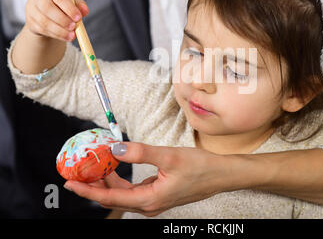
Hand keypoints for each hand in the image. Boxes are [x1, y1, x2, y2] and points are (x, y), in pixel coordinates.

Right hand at [25, 0, 88, 41]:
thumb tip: (85, 11)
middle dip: (62, 19)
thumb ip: (79, 5)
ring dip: (60, 30)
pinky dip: (56, 35)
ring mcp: (31, 8)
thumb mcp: (72, 2)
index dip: (69, 7)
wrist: (47, 15)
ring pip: (44, 21)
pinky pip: (43, 30)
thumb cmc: (62, 5)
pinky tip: (65, 37)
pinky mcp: (30, 21)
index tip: (78, 17)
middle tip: (74, 27)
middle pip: (47, 7)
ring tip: (72, 35)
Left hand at [63, 142, 244, 216]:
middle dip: (93, 186)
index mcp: (150, 199)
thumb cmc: (200, 167)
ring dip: (107, 182)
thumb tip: (115, 150)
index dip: (88, 190)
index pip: (111, 198)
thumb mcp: (169, 156)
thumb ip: (141, 152)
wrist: (221, 175)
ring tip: (94, 166)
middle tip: (77, 171)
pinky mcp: (158, 193)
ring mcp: (154, 200)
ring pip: (123, 194)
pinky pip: (132, 190)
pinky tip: (116, 169)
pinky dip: (120, 181)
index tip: (70, 182)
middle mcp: (149, 204)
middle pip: (113, 198)